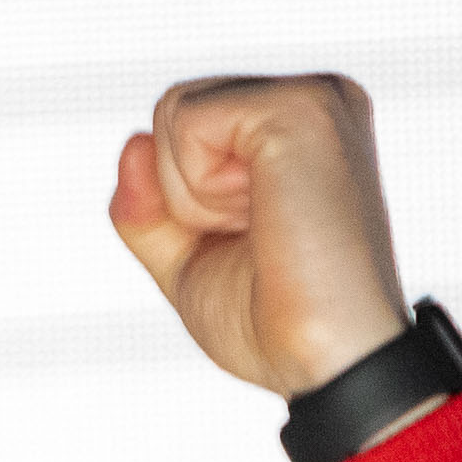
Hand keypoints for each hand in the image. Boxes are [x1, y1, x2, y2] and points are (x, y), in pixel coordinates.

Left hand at [107, 75, 411, 396]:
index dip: (182, 199)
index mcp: (298, 129)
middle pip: (171, 110)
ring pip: (173, 111)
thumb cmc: (274, 324)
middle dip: (181, 192)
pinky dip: (198, 188)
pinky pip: (185, 121)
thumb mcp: (188, 260)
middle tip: (257, 239)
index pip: (184, 127)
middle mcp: (315, 99)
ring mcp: (314, 96)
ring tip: (265, 229)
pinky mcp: (303, 105)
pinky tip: (263, 216)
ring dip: (190, 195)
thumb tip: (131, 143)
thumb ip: (148, 205)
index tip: (255, 242)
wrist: (330, 365)